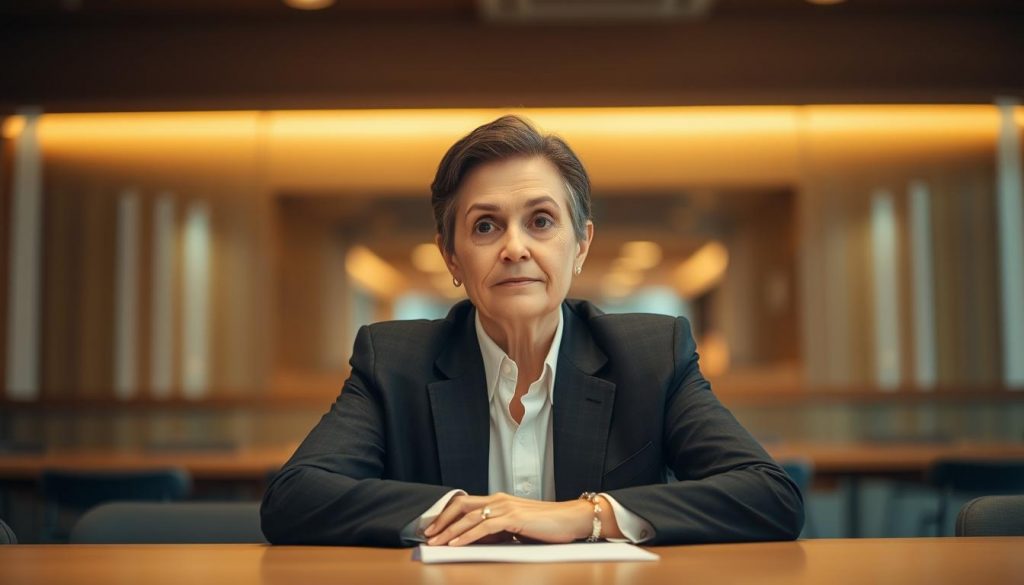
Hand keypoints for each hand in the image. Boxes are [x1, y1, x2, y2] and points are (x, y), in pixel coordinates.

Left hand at [424, 492, 592, 545]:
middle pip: (461, 506)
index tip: (433, 528)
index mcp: (499, 500)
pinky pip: (484, 528)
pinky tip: (456, 544)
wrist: (572, 519)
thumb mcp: (517, 527)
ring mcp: (506, 507)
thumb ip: (498, 530)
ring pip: (469, 518)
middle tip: (427, 535)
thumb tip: (478, 540)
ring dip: (450, 532)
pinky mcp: (514, 518)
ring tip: (436, 543)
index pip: (465, 503)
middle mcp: (499, 500)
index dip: (446, 515)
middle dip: (441, 521)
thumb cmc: (548, 525)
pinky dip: (467, 536)